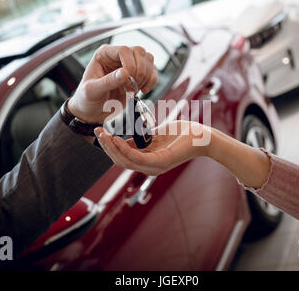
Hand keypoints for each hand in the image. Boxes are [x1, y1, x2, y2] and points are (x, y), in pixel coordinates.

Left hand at [68, 45, 156, 122]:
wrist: (92, 112)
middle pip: (139, 52)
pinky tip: (143, 90)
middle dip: (140, 71)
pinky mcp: (137, 75)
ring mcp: (129, 65)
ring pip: (148, 59)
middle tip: (131, 86)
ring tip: (135, 89)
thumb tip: (124, 73)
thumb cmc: (87, 99)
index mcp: (104, 55)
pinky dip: (152, 81)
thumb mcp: (92, 91)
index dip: (130, 64)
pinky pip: (152, 71)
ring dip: (146, 76)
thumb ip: (108, 82)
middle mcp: (117, 57)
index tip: (127, 80)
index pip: (124, 50)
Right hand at [94, 121, 211, 175]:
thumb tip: (127, 134)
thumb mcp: (156, 134)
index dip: (109, 146)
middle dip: (106, 147)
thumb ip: (141, 138)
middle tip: (97, 132)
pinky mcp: (160, 162)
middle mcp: (149, 167)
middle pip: (120, 161)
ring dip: (111, 148)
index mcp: (147, 160)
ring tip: (103, 135)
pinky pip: (136, 158)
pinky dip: (124, 149)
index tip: (100, 132)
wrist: (201, 136)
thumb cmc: (181, 133)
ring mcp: (154, 167)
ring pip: (125, 161)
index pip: (122, 157)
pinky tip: (117, 139)